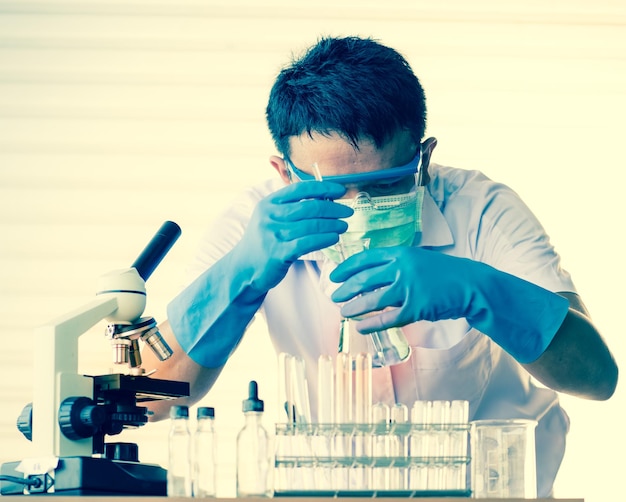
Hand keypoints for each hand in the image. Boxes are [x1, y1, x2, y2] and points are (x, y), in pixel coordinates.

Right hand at [232, 181, 352, 292]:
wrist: (243, 269)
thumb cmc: (264, 242)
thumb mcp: (270, 218)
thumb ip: (290, 207)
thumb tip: (323, 197)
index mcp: (269, 203)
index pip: (300, 189)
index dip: (323, 188)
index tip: (340, 191)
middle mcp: (269, 216)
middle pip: (308, 207)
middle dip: (332, 208)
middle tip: (347, 211)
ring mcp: (273, 234)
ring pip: (311, 226)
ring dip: (332, 225)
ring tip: (343, 225)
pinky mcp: (278, 253)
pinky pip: (307, 243)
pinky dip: (324, 239)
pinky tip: (334, 238)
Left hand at [329, 246, 568, 362]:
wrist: (472, 285)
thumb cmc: (443, 273)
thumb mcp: (418, 259)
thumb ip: (395, 263)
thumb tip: (369, 274)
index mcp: (401, 253)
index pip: (364, 258)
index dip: (346, 268)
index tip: (334, 276)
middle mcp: (402, 268)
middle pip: (364, 279)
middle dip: (345, 289)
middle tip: (333, 296)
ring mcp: (409, 288)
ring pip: (372, 300)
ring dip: (354, 307)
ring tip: (343, 312)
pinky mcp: (416, 308)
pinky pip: (387, 318)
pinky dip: (371, 323)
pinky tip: (361, 326)